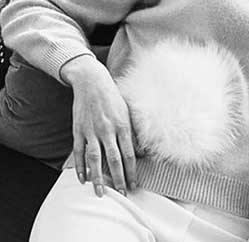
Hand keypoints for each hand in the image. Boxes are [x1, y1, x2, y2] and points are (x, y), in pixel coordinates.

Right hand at [61, 55, 136, 196]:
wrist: (92, 83)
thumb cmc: (114, 98)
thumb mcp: (128, 112)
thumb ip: (132, 132)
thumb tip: (140, 152)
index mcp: (123, 126)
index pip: (129, 153)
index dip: (132, 170)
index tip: (134, 183)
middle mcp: (107, 130)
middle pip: (114, 159)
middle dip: (118, 178)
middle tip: (122, 193)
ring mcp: (91, 131)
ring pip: (95, 159)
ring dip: (98, 177)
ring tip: (101, 192)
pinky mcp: (78, 130)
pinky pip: (79, 152)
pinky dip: (80, 166)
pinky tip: (82, 179)